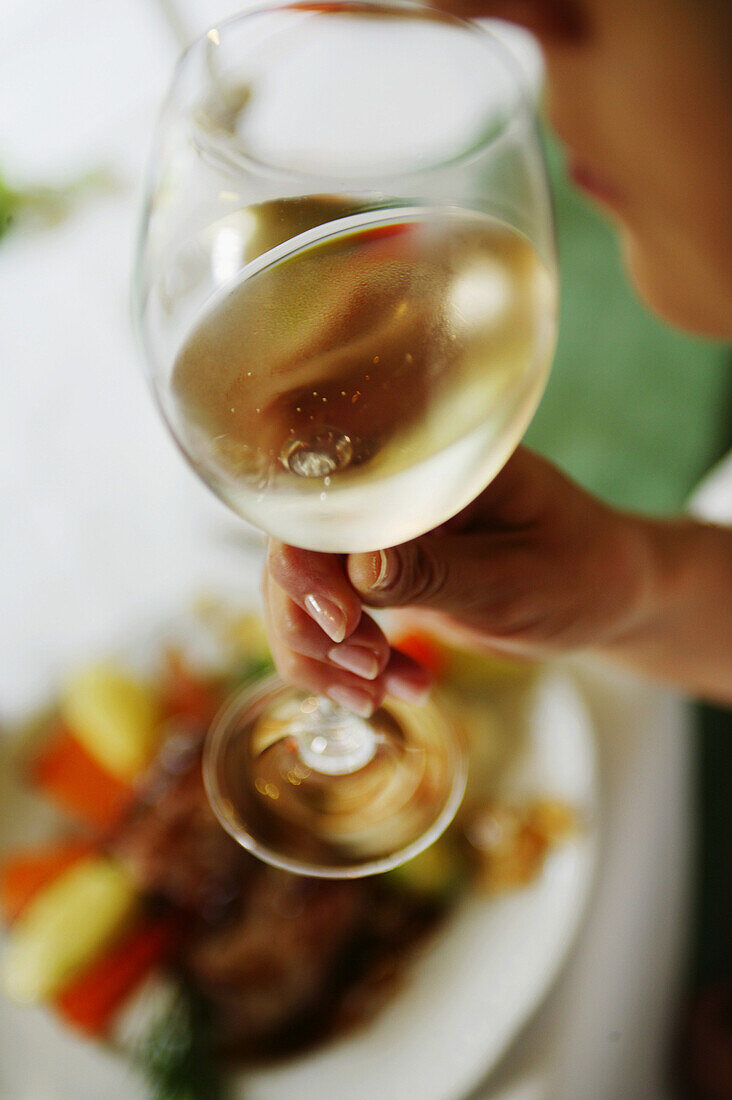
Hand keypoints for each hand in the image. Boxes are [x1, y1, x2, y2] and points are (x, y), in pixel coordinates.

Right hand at [264, 448, 650, 711]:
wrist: (602, 597)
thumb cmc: (582, 573)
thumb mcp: (517, 581)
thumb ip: (438, 574)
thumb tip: (357, 569)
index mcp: (427, 464)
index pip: (330, 491)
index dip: (308, 556)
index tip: (341, 621)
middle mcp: (392, 490)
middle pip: (297, 543)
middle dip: (311, 618)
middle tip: (366, 669)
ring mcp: (379, 534)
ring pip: (301, 589)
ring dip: (324, 652)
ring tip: (375, 693)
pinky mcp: (377, 574)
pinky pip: (330, 619)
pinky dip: (346, 665)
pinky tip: (394, 688)